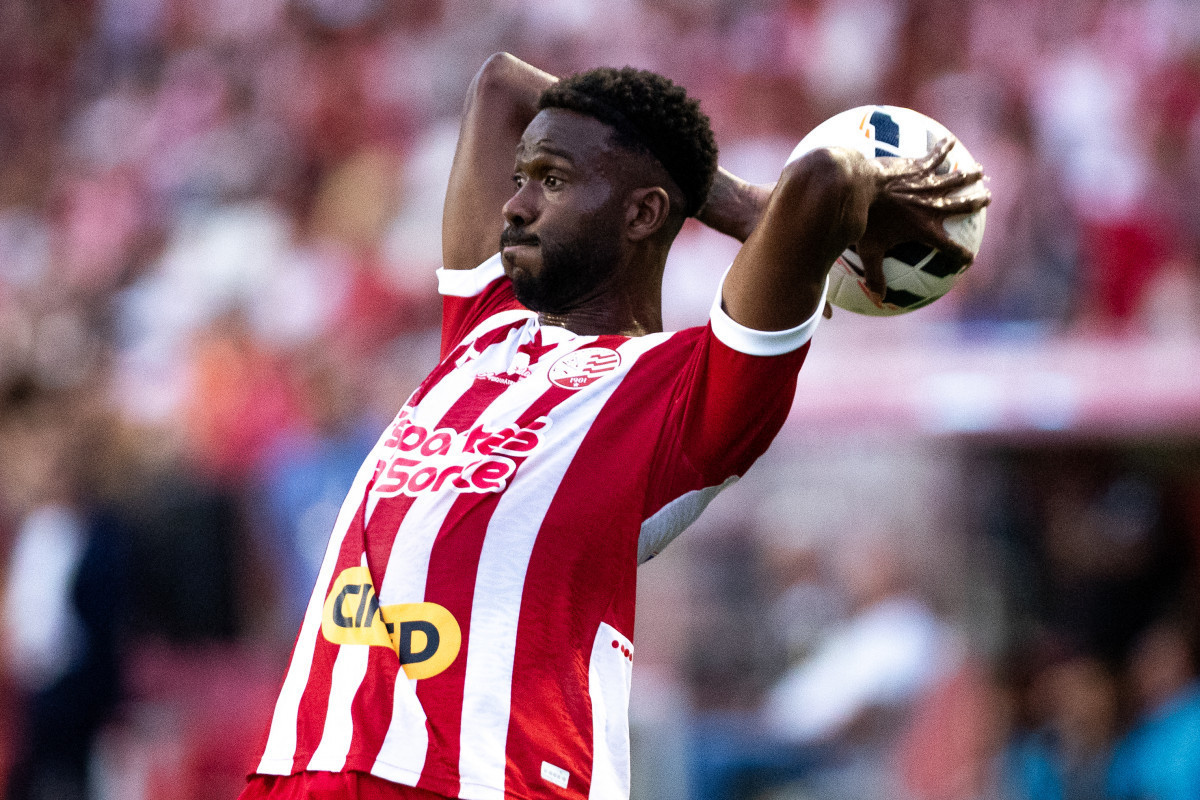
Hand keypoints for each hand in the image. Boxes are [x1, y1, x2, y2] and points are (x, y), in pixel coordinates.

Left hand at [854, 136, 990, 299]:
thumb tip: (879, 299)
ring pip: (954, 180)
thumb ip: (875, 275)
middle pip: (960, 206)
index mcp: (923, 230)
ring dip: (968, 176)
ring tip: (980, 172)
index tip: (969, 260)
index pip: (948, 247)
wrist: (859, 188)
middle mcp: (930, 207)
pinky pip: (934, 156)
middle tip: (987, 199)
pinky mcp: (916, 166)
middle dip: (976, 203)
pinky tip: (949, 141)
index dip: (960, 254)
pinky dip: (943, 149)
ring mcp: (925, 185)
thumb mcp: (868, 252)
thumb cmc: (863, 221)